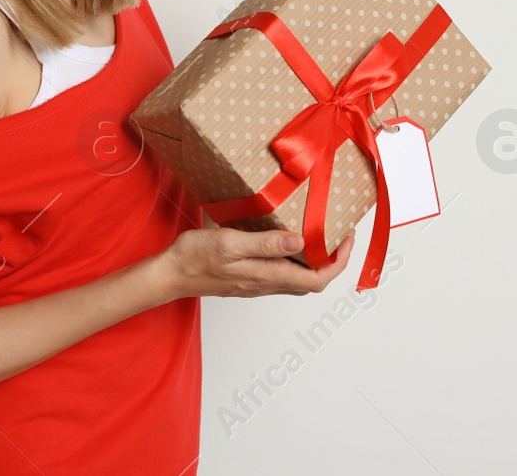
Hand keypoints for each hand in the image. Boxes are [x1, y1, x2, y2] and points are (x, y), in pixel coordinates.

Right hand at [154, 227, 353, 299]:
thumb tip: (299, 241)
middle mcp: (267, 283)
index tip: (347, 238)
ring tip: (321, 234)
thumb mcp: (230, 243)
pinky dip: (296, 259)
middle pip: (312, 281)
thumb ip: (265, 244)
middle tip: (340, 234)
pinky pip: (282, 273)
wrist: (169, 275)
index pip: (317, 279)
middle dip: (332, 260)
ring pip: (298, 278)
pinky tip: (290, 241)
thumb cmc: (195, 258)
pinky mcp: (248, 278)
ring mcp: (257, 283)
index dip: (338, 262)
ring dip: (316, 260)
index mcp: (267, 275)